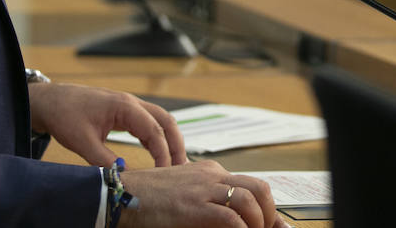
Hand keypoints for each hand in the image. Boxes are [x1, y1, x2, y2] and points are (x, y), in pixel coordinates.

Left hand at [28, 82, 186, 166]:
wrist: (51, 101)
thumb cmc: (65, 115)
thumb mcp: (83, 142)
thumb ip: (104, 160)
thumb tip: (124, 175)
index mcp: (124, 106)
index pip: (154, 130)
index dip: (163, 152)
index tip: (165, 172)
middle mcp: (131, 103)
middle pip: (166, 121)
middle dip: (176, 144)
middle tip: (181, 168)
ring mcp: (129, 106)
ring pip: (160, 121)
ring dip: (169, 141)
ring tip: (175, 164)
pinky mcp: (124, 113)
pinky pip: (148, 124)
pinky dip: (157, 139)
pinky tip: (158, 155)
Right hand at [119, 160, 286, 227]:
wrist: (120, 196)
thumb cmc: (147, 199)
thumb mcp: (183, 195)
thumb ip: (206, 202)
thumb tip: (229, 219)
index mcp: (209, 172)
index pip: (250, 185)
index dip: (267, 210)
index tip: (275, 227)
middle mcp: (211, 176)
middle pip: (259, 188)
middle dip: (270, 214)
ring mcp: (203, 189)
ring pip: (251, 199)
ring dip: (259, 222)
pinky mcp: (194, 207)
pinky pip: (231, 217)